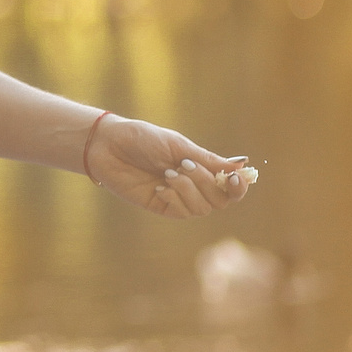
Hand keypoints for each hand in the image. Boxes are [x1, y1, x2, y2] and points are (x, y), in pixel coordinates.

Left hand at [82, 115, 254, 218]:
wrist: (110, 146)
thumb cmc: (143, 139)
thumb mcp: (178, 146)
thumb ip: (209, 160)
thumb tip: (242, 165)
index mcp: (201, 167)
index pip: (230, 186)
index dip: (238, 186)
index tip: (234, 178)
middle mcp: (194, 185)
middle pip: (220, 200)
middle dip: (207, 183)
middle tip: (185, 165)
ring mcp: (179, 198)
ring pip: (203, 208)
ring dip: (189, 190)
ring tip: (168, 173)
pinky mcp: (163, 207)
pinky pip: (183, 213)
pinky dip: (176, 199)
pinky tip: (160, 187)